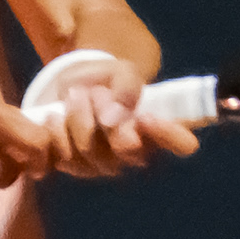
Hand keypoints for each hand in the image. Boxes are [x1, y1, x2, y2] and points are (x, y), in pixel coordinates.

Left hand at [44, 58, 200, 178]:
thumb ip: (126, 88)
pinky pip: (66, 158)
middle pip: (127, 150)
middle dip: (108, 114)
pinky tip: (56, 117)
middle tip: (97, 92)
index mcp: (160, 130)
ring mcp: (108, 165)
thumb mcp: (123, 71)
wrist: (79, 86)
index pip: (183, 143)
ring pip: (92, 152)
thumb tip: (113, 118)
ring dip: (79, 118)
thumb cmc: (112, 80)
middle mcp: (138, 154)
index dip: (168, 134)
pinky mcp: (79, 167)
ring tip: (75, 95)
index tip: (145, 115)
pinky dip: (58, 133)